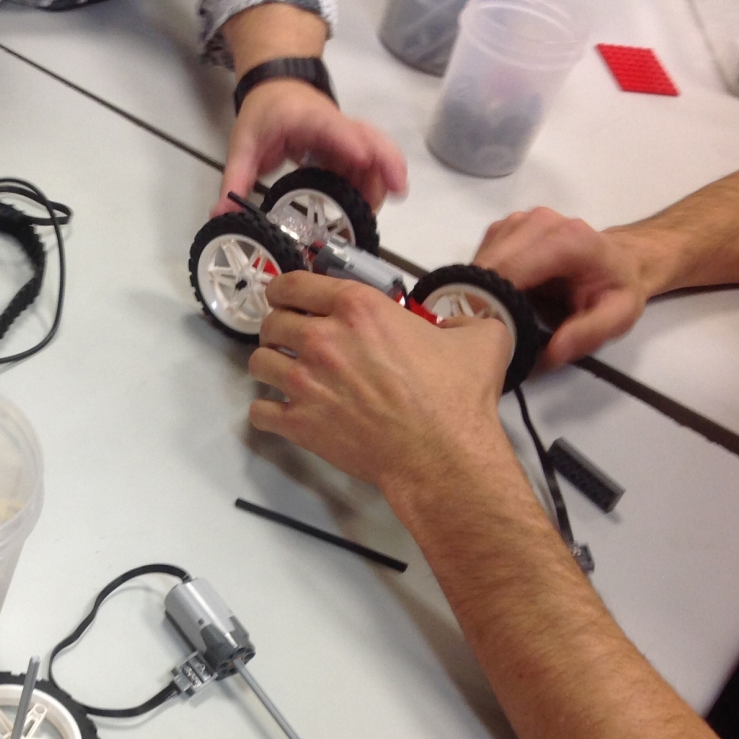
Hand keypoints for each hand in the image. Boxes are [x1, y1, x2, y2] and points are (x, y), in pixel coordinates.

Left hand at [216, 82, 407, 216]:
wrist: (276, 85)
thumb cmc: (264, 110)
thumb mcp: (243, 145)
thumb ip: (234, 180)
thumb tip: (220, 216)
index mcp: (306, 118)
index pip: (332, 127)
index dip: (348, 143)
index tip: (362, 160)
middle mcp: (333, 124)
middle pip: (367, 138)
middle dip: (384, 163)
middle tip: (394, 193)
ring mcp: (342, 135)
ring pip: (373, 150)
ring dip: (381, 177)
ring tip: (379, 211)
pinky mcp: (345, 146)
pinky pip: (366, 162)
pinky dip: (372, 181)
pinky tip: (370, 206)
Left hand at [246, 272, 510, 493]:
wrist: (441, 455)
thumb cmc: (458, 398)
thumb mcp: (479, 338)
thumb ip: (460, 318)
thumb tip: (449, 324)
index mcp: (358, 308)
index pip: (293, 284)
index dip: (285, 290)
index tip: (286, 298)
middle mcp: (322, 339)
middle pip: (271, 323)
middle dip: (278, 328)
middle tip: (291, 339)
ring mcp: (305, 382)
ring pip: (259, 363)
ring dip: (270, 365)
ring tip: (285, 373)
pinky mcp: (299, 423)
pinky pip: (259, 411)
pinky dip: (267, 411)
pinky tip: (281, 411)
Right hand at [473, 207, 659, 366]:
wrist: (620, 260)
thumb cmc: (617, 288)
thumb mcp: (618, 317)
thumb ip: (588, 333)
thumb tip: (553, 350)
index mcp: (569, 240)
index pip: (510, 270)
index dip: (491, 302)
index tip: (484, 333)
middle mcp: (540, 222)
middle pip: (489, 265)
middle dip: (480, 299)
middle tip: (485, 332)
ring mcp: (520, 221)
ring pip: (480, 261)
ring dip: (478, 290)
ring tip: (496, 314)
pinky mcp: (506, 227)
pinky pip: (480, 257)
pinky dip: (481, 280)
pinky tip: (499, 294)